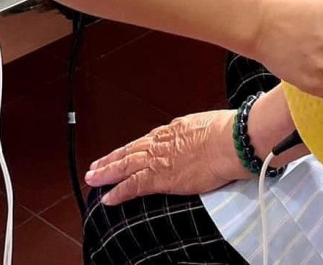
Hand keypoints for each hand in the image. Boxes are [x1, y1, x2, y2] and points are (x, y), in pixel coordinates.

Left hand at [85, 111, 245, 205]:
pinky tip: (107, 197)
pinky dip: (118, 191)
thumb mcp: (209, 125)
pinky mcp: (159, 177)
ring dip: (107, 173)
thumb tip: (202, 136)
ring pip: (124, 166)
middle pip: (129, 151)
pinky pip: (132, 185)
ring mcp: (158, 159)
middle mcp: (161, 142)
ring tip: (93, 179)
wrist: (229, 142)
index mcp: (174, 129)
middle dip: (111, 159)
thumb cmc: (227, 133)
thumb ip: (199, 132)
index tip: (124, 153)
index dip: (133, 148)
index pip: (147, 140)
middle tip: (95, 165)